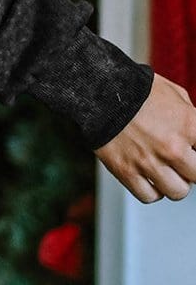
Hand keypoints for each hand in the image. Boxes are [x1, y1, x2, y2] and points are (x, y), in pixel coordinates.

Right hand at [94, 72, 195, 201]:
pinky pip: (150, 196)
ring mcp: (149, 162)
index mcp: (188, 125)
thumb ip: (191, 115)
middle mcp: (172, 148)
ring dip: (173, 182)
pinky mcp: (127, 172)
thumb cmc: (135, 88)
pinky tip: (148, 175)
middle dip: (190, 167)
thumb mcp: (173, 92)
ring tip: (164, 169)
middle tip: (179, 159)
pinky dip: (151, 189)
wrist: (97, 89)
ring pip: (178, 192)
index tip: (191, 148)